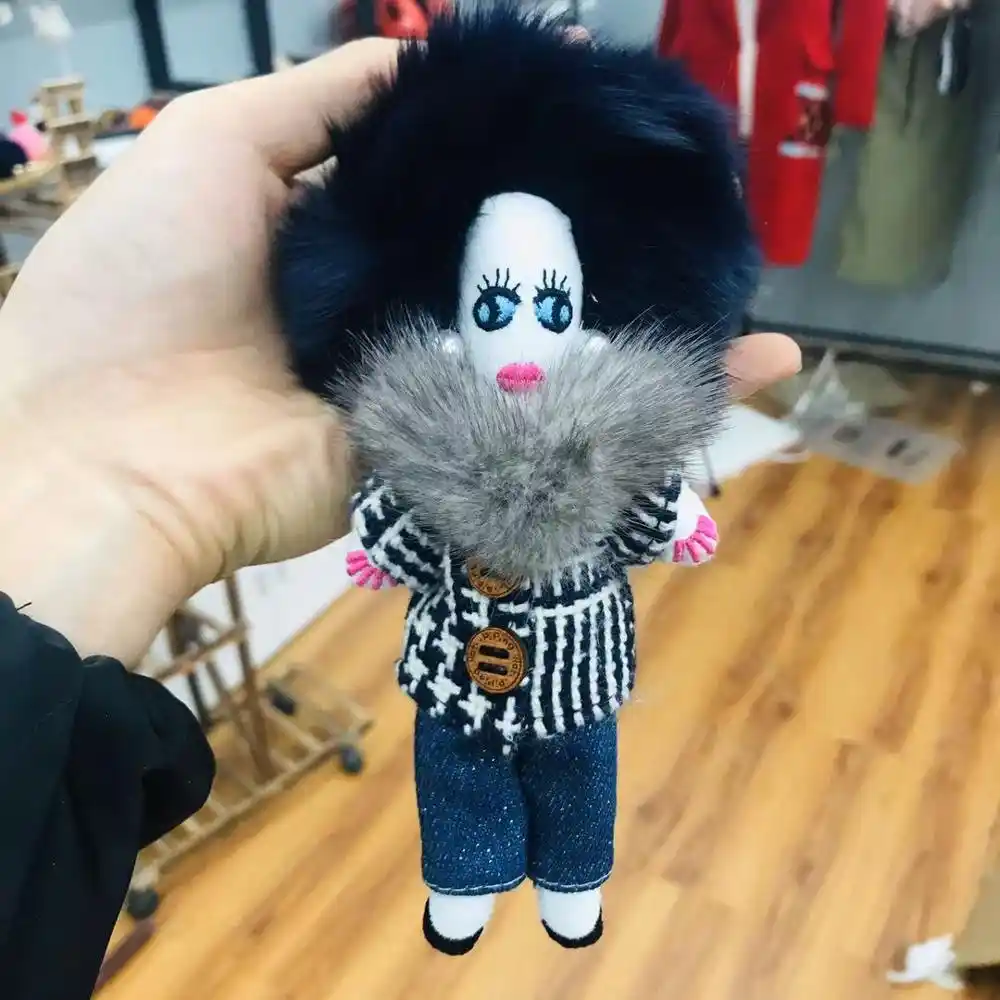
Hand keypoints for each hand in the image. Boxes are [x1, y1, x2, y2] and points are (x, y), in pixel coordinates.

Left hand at [0, 39, 798, 664]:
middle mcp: (393, 305)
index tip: (599, 116)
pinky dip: (630, 407)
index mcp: (340, 233)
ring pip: (545, 346)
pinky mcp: (443, 453)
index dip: (523, 149)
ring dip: (641, 325)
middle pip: (514, 265)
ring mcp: (424, 383)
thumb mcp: (212, 150)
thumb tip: (417, 60)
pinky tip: (724, 376)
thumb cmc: (141, 286)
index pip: (453, 183)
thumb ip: (317, 103)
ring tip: (740, 295)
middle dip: (600, 238)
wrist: (105, 462)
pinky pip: (544, 423)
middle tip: (687, 207)